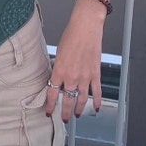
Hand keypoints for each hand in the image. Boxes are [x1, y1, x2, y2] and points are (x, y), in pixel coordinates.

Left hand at [44, 4, 104, 120]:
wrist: (86, 27)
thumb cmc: (71, 36)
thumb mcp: (58, 53)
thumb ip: (58, 67)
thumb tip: (57, 77)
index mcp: (59, 71)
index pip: (51, 94)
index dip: (49, 105)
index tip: (48, 112)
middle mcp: (71, 77)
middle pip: (67, 100)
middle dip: (64, 112)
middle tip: (64, 118)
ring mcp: (84, 77)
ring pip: (81, 99)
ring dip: (79, 108)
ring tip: (76, 114)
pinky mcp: (95, 73)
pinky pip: (96, 91)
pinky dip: (96, 101)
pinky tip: (95, 108)